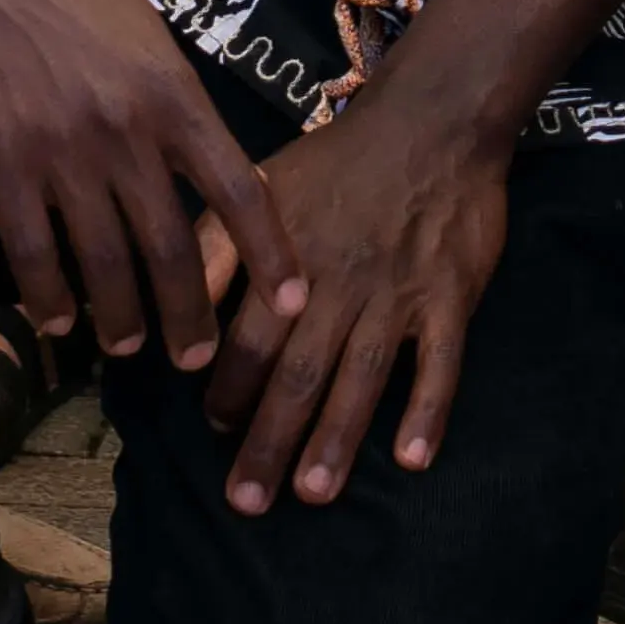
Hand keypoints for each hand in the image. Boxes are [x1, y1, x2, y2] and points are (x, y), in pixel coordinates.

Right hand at [0, 0, 293, 379]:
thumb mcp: (145, 33)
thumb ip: (174, 104)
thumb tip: (206, 171)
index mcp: (174, 93)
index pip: (240, 190)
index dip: (271, 256)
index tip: (293, 306)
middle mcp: (128, 130)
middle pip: (173, 247)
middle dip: (190, 315)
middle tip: (196, 362)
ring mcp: (62, 150)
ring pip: (105, 262)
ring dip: (121, 318)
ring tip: (127, 344)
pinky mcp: (0, 162)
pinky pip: (32, 251)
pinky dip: (47, 297)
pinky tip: (55, 323)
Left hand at [204, 80, 510, 509]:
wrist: (433, 121)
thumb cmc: (338, 161)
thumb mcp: (260, 184)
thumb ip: (215, 244)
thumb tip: (175, 308)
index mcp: (289, 258)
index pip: (249, 336)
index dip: (227, 387)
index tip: (213, 430)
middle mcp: (340, 282)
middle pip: (299, 371)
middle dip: (270, 440)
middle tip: (247, 502)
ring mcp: (398, 293)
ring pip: (362, 377)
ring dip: (337, 438)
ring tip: (314, 494)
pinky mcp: (450, 298)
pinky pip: (441, 363)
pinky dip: (428, 410)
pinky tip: (412, 457)